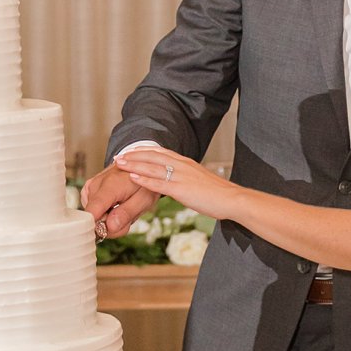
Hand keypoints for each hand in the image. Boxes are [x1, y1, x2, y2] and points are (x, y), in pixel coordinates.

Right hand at [81, 162, 157, 238]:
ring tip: (123, 207)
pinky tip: (115, 204)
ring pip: (94, 218)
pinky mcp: (87, 191)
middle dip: (113, 225)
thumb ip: (127, 213)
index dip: (102, 228)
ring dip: (110, 219)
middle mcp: (94, 185)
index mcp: (110, 185)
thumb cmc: (143, 183)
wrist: (138, 166)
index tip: (117, 227)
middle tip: (128, 214)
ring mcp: (89, 188)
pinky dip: (105, 213)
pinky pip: (93, 211)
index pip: (93, 212)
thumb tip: (110, 227)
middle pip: (95, 220)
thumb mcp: (144, 199)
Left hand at [114, 142, 233, 219]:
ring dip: (134, 165)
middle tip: (118, 156)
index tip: (130, 152)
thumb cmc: (218, 195)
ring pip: (153, 167)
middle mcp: (182, 165)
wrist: (232, 199)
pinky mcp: (182, 189)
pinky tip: (133, 178)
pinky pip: (160, 183)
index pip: (161, 152)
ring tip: (119, 164)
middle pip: (153, 156)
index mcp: (186, 163)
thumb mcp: (199, 181)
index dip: (144, 152)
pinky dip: (145, 180)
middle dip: (134, 155)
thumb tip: (177, 183)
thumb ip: (186, 179)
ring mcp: (181, 176)